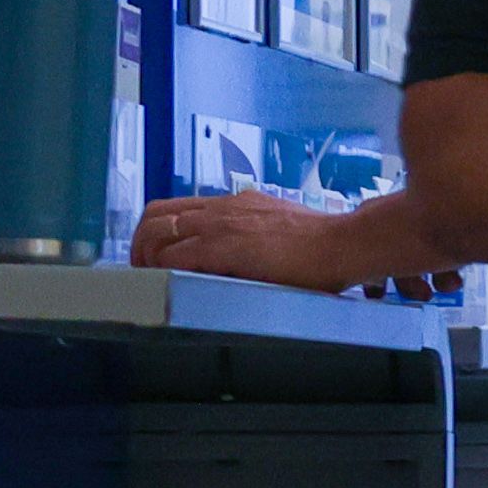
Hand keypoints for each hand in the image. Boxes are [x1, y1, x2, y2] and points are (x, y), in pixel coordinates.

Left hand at [134, 188, 389, 290]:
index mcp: (237, 204)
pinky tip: (167, 284)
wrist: (347, 242)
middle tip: (144, 271)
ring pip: (157, 232)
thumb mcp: (283, 230)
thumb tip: (248, 258)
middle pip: (156, 215)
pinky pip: (174, 255)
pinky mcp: (223, 246)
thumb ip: (258, 236)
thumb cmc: (327, 244)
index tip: (159, 258)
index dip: (158, 233)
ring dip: (145, 258)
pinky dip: (162, 270)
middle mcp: (223, 208)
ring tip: (150, 281)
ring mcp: (221, 224)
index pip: (177, 208)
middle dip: (141, 244)